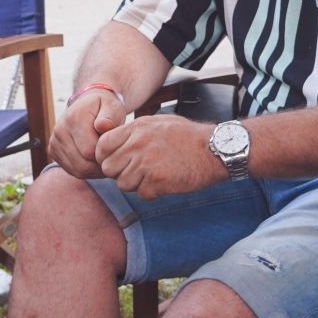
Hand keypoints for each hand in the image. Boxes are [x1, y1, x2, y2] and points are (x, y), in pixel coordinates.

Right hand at [50, 87, 124, 178]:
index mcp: (73, 118)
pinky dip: (86, 170)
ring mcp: (54, 142)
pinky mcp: (53, 151)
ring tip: (104, 158)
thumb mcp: (112, 106)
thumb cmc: (104, 108)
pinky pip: (72, 170)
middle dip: (101, 164)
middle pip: (83, 164)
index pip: (90, 151)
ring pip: (78, 170)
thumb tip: (103, 125)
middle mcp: (59, 131)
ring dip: (94, 169)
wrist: (87, 106)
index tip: (114, 148)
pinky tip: (95, 161)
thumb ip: (110, 116)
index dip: (106, 154)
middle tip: (112, 156)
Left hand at [95, 115, 222, 198]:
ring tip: (154, 176)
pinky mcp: (157, 181)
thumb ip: (134, 133)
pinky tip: (165, 182)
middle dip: (120, 173)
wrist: (216, 149)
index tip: (117, 161)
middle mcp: (138, 144)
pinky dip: (152, 192)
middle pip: (108, 168)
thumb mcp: (157, 123)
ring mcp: (147, 163)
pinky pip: (141, 194)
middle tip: (137, 172)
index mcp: (137, 128)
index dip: (106, 157)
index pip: (102, 146)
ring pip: (123, 184)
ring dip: (136, 184)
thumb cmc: (188, 137)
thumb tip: (113, 143)